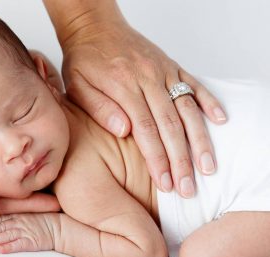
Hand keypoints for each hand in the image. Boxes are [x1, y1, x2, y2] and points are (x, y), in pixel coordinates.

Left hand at [0, 213, 58, 252]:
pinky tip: (0, 250)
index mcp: (18, 216)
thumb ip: (14, 215)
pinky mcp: (32, 242)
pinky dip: (9, 247)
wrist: (61, 227)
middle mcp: (20, 223)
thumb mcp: (28, 214)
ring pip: (6, 236)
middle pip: (0, 228)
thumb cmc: (45, 221)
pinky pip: (19, 245)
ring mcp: (26, 232)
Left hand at [61, 22, 226, 197]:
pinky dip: (209, 102)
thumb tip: (123, 130)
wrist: (95, 27)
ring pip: (188, 108)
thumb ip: (99, 108)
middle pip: (170, 125)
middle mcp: (148, 78)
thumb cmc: (84, 59)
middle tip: (188, 187)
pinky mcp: (171, 65)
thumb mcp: (78, 85)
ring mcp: (163, 70)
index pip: (145, 130)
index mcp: (123, 86)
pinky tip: (220, 121)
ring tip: (208, 166)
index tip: (166, 183)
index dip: (157, 159)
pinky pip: (194, 84)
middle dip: (181, 160)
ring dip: (200, 139)